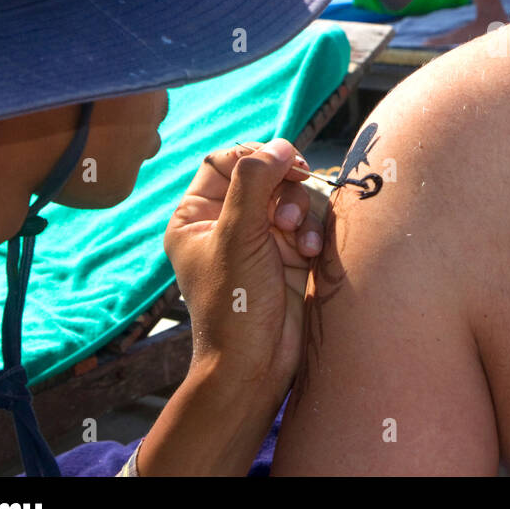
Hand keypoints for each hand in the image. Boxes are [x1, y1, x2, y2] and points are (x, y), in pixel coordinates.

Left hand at [164, 139, 324, 396]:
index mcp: (197, 216)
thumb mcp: (237, 236)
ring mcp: (260, 238)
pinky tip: (310, 254)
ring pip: (292, 197)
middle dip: (285, 190)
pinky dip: (313, 233)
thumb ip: (255, 182)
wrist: (257, 362)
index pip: (225, 160)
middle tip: (289, 215)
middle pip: (266, 175)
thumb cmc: (234, 304)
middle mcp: (227, 222)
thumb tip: (280, 146)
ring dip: (302, 214)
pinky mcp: (288, 254)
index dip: (257, 156)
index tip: (285, 165)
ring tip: (300, 243)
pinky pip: (308, 222)